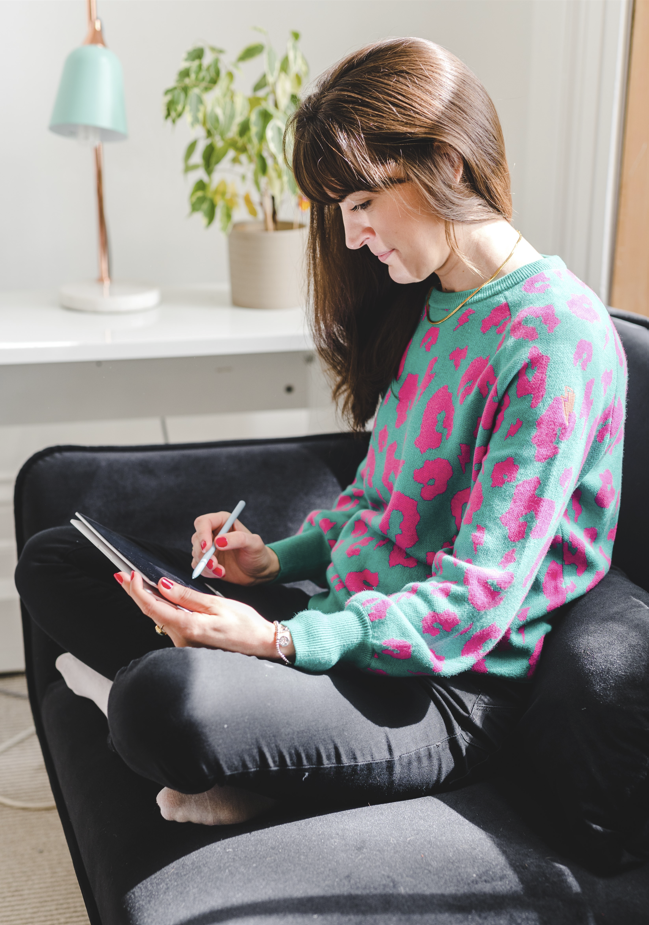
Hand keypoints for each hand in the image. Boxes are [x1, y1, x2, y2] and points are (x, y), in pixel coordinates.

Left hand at [115, 570, 294, 660]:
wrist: (261, 645)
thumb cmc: (244, 624)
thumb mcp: (217, 604)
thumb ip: (187, 596)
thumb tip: (162, 585)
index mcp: (188, 627)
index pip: (153, 607)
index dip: (137, 590)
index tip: (130, 574)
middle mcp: (182, 639)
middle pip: (151, 613)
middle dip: (135, 593)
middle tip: (121, 576)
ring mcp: (184, 644)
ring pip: (159, 618)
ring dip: (146, 600)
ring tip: (136, 583)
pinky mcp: (189, 644)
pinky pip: (169, 624)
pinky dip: (160, 609)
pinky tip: (157, 598)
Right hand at [191, 511, 279, 585]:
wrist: (258, 571)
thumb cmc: (258, 553)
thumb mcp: (254, 544)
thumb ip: (238, 539)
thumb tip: (218, 541)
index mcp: (223, 521)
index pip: (203, 522)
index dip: (202, 534)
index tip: (207, 548)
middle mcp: (213, 532)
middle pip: (196, 539)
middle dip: (203, 554)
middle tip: (214, 564)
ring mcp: (209, 547)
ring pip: (196, 554)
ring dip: (206, 565)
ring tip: (222, 571)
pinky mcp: (207, 561)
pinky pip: (198, 566)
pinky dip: (207, 572)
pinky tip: (220, 573)